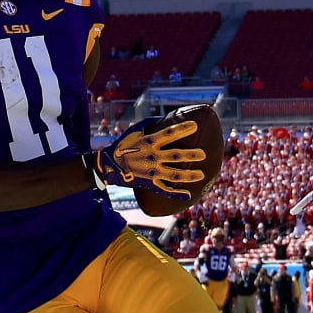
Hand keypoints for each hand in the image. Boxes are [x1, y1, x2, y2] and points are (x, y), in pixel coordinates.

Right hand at [90, 118, 205, 198]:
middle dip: (191, 155)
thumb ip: (150, 123)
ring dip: (189, 175)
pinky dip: (176, 194)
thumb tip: (166, 117)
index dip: (182, 128)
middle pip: (176, 156)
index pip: (169, 133)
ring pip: (174, 175)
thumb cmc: (123, 144)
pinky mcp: (150, 183)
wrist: (109, 165)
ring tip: (201, 174)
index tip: (195, 125)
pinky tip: (188, 195)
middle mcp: (152, 157)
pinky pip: (164, 190)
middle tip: (203, 154)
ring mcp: (152, 171)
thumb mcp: (134, 130)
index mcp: (149, 142)